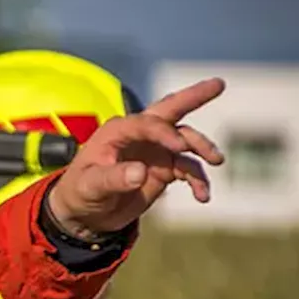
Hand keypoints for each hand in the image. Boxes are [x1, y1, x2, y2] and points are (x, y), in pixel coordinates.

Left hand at [47, 78, 226, 238]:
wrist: (86, 214)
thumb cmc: (80, 192)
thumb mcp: (90, 186)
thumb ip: (113, 178)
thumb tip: (140, 172)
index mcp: (117, 131)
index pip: (146, 123)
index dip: (164, 132)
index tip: (179, 147)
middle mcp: (139, 135)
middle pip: (169, 110)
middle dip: (194, 96)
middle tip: (218, 84)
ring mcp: (154, 150)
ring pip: (186, 140)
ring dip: (203, 148)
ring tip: (216, 161)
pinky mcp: (165, 169)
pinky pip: (189, 169)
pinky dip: (199, 180)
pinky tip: (202, 196)